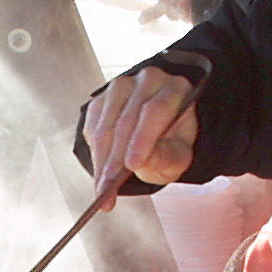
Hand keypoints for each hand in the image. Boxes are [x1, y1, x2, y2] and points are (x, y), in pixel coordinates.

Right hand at [80, 66, 202, 198]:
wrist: (159, 131)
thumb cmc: (172, 142)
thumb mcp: (179, 156)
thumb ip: (166, 158)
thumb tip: (143, 163)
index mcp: (174, 90)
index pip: (155, 110)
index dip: (142, 139)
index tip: (132, 166)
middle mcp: (147, 81)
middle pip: (125, 121)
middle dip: (116, 160)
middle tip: (109, 188)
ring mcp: (120, 88)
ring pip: (105, 127)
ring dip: (101, 162)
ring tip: (102, 189)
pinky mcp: (100, 100)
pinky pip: (92, 129)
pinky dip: (94, 155)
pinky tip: (101, 173)